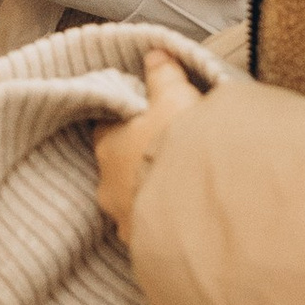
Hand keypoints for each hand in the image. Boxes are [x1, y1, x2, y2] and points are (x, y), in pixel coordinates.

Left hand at [93, 41, 204, 246]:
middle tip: (169, 155)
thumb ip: (164, 75)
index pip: (107, 129)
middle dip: (141, 162)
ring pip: (136, 203)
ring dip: (154, 196)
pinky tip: (189, 220)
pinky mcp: (148, 251)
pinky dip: (169, 224)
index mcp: (109, 147)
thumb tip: (155, 53)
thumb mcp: (176, 98)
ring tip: (184, 190)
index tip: (144, 118)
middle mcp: (109, 187)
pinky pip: (155, 233)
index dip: (126, 121)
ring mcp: (126, 222)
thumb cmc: (179, 148)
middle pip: (120, 168)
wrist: (196, 212)